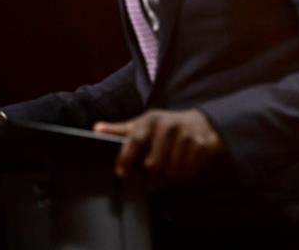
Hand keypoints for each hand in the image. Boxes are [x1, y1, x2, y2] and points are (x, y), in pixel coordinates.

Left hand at [94, 109, 224, 181]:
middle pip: (153, 164)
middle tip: (152, 170)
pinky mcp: (202, 146)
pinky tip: (182, 166)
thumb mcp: (143, 124)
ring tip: (168, 168)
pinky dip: (183, 176)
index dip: (125, 158)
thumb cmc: (166, 126)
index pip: (135, 141)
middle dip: (151, 172)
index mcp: (152, 121)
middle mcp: (169, 126)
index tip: (121, 172)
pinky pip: (187, 173)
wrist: (202, 121)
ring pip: (170, 172)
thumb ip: (120, 130)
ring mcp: (187, 136)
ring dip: (167, 176)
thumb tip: (96, 129)